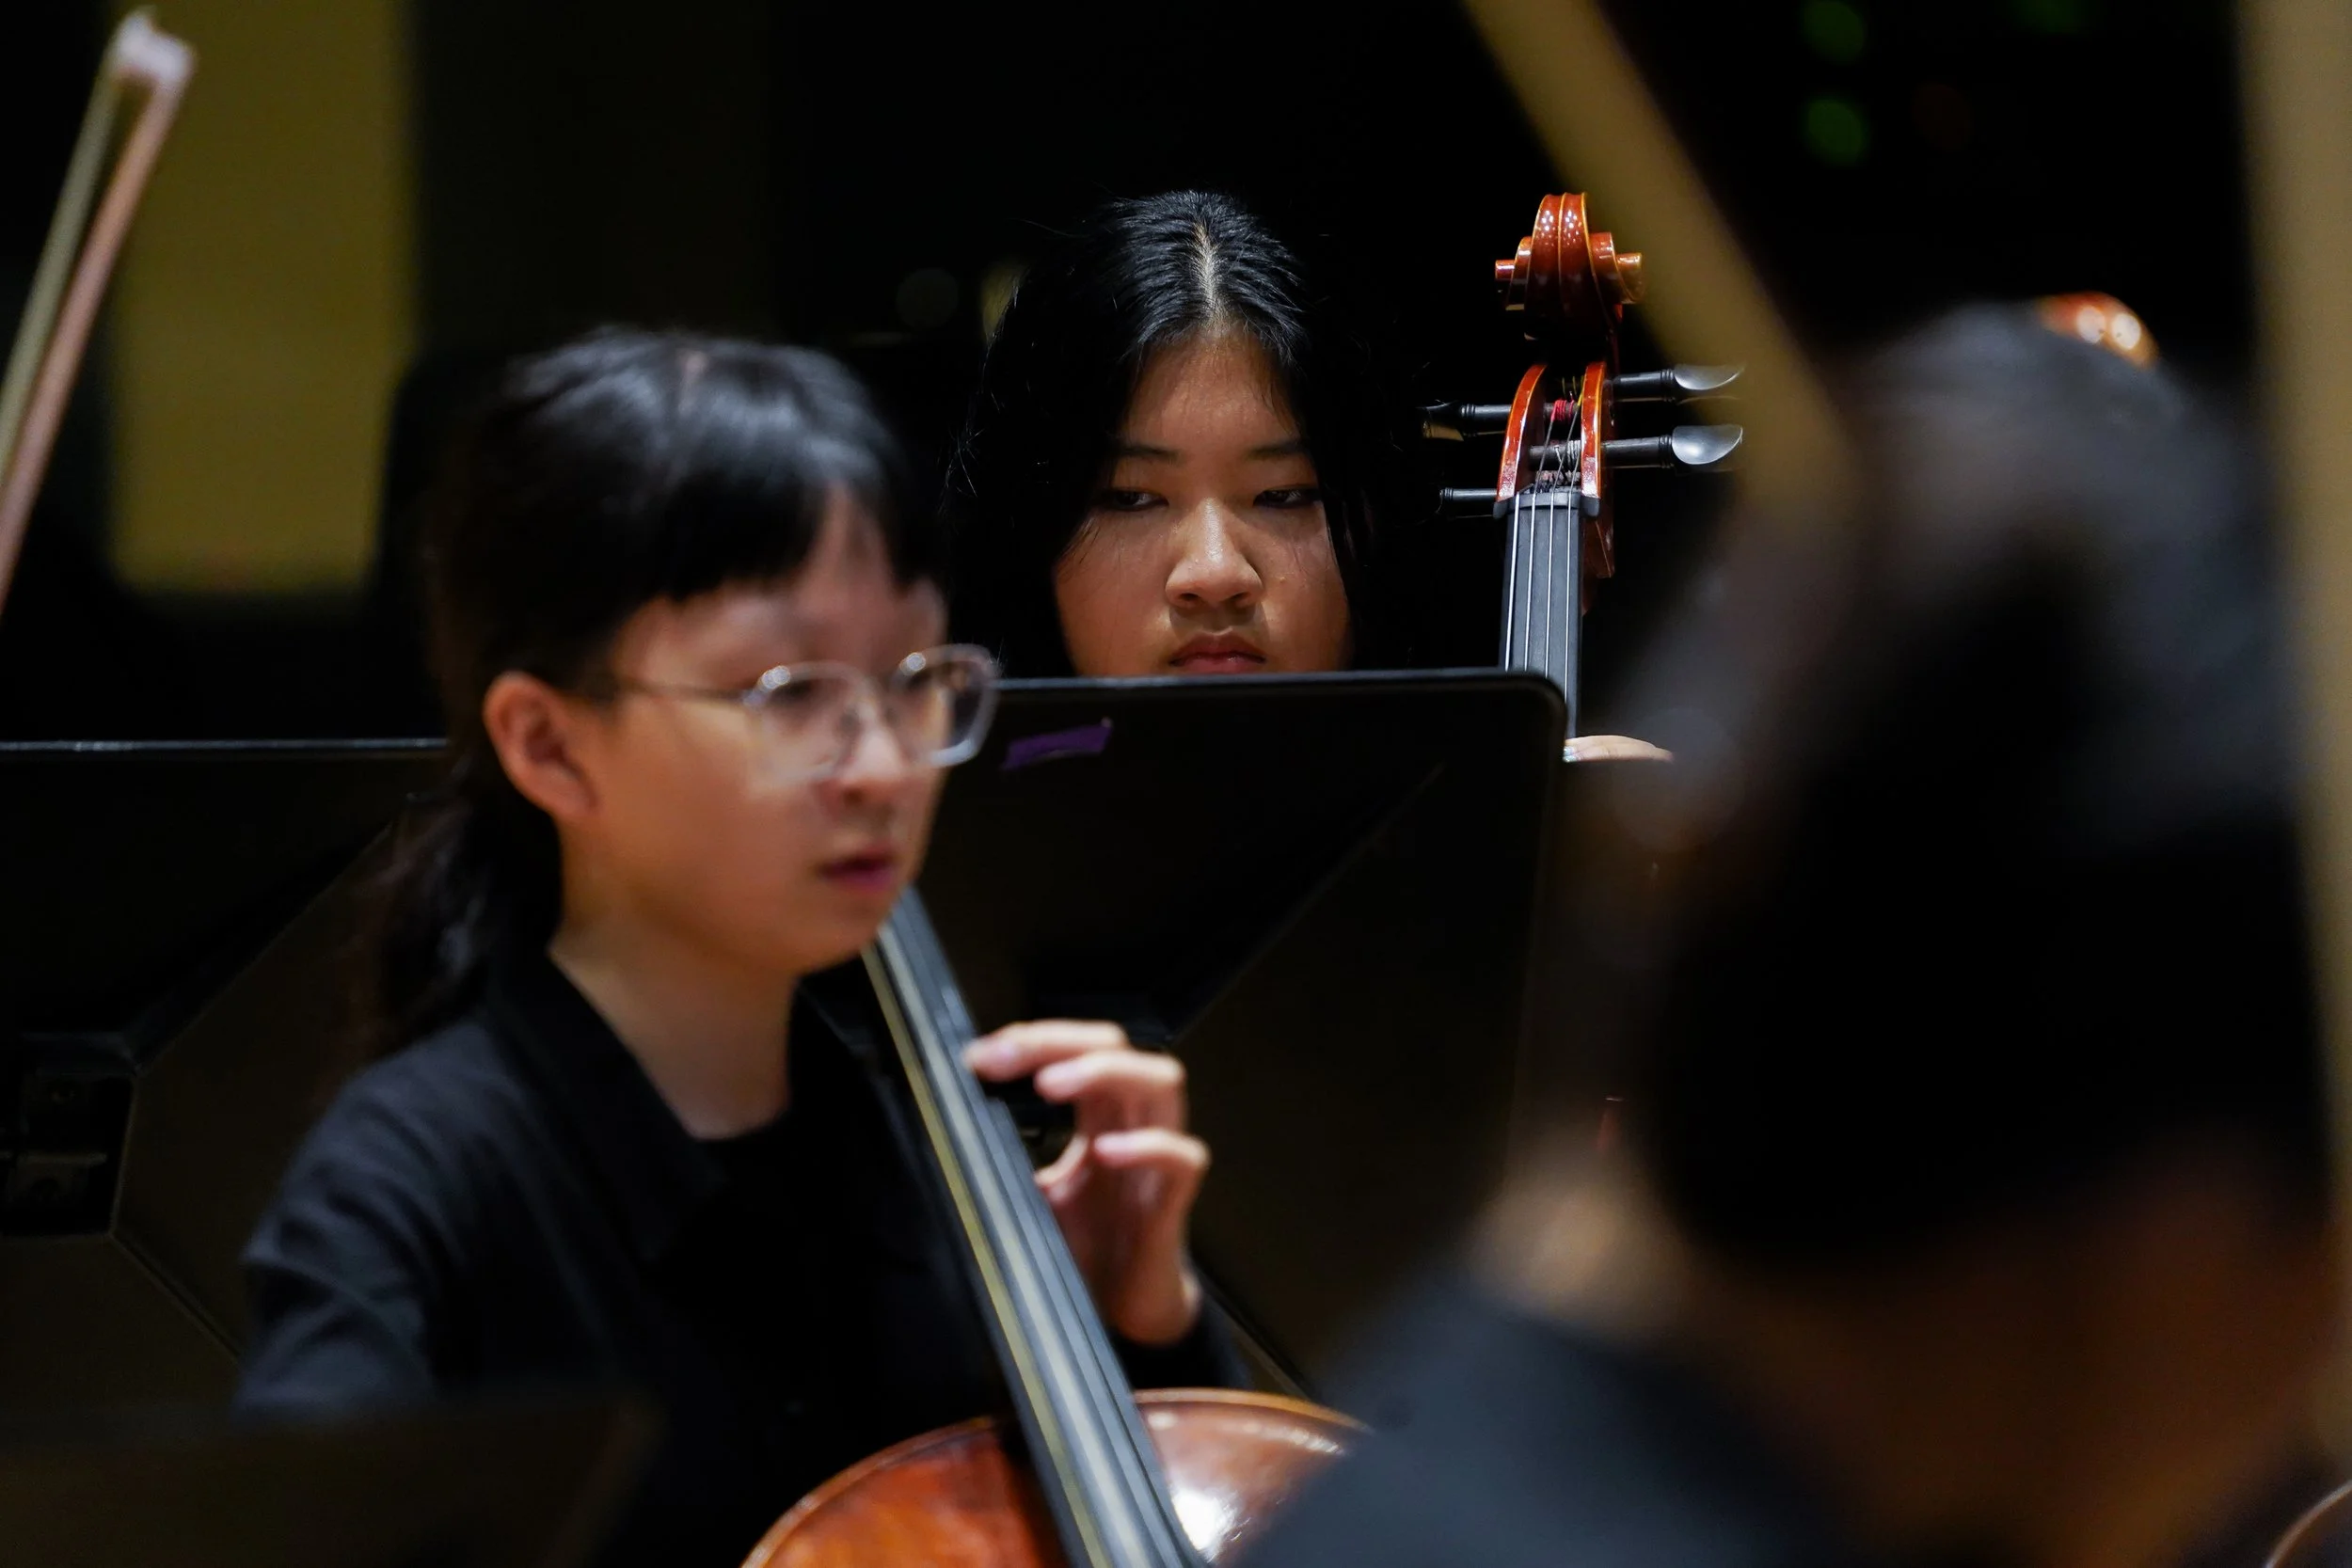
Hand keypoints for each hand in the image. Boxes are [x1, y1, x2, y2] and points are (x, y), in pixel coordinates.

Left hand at [964, 1021, 1206, 1345]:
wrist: (1124, 1309)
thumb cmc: (1088, 1247)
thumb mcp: (1035, 1197)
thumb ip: (1006, 1164)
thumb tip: (948, 1139)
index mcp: (1102, 1114)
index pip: (1076, 1047)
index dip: (1032, 1041)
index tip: (979, 1057)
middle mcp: (1134, 1121)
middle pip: (1115, 1045)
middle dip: (1058, 1041)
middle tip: (1004, 1057)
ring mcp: (1158, 1156)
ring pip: (1161, 1080)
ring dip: (1104, 1071)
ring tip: (1052, 1084)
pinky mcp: (1174, 1197)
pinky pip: (1182, 1156)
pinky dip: (1147, 1144)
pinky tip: (1106, 1151)